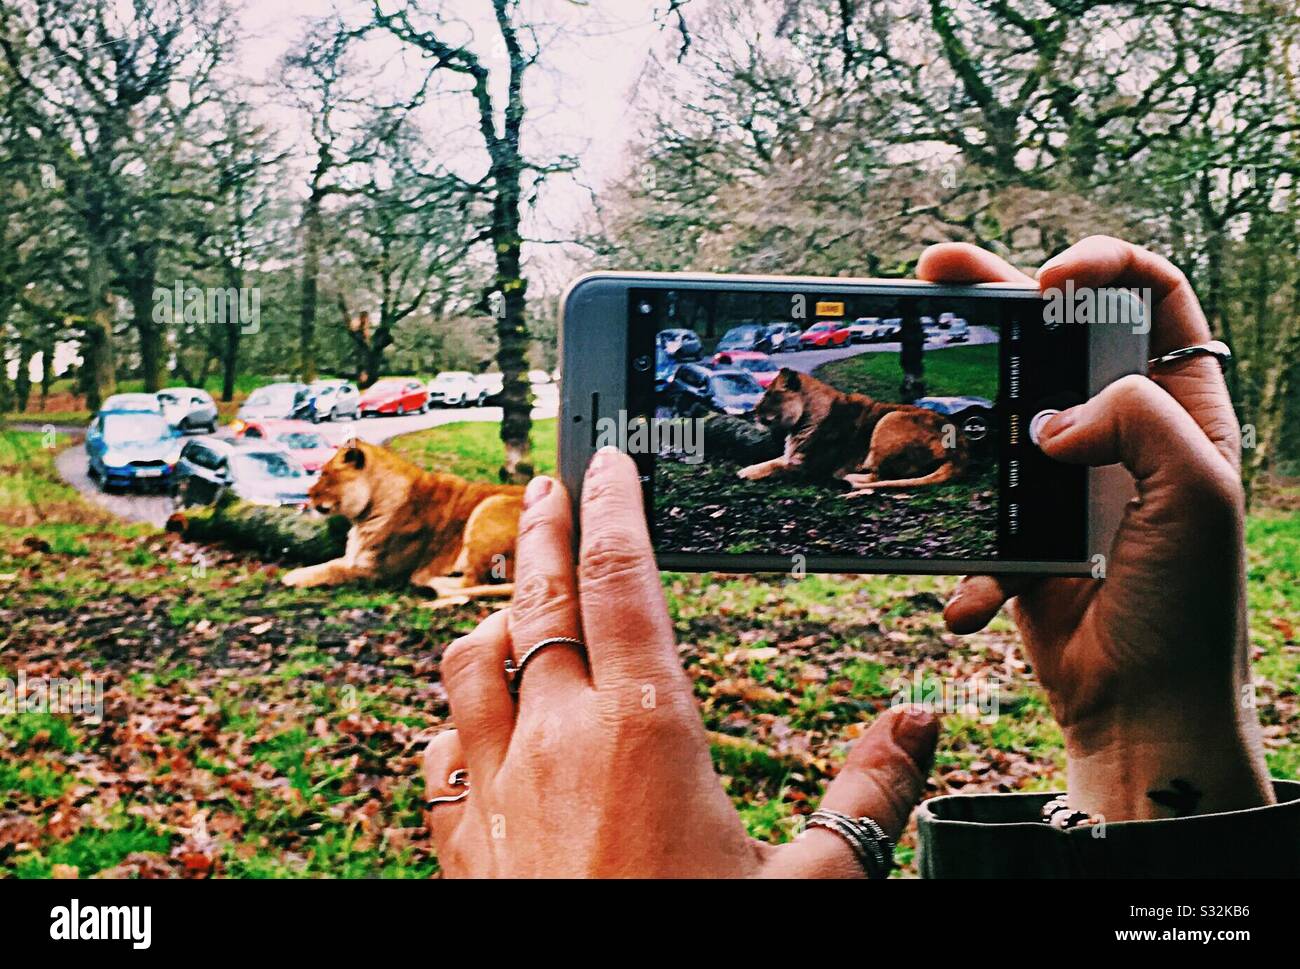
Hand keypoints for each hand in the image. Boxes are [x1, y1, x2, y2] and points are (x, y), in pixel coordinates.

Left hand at [423, 448, 938, 876]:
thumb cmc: (706, 957)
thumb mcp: (816, 884)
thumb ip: (869, 794)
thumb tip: (919, 724)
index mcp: (645, 728)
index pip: (620, 577)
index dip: (611, 506)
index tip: (605, 460)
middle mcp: (556, 741)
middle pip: (535, 597)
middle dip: (539, 528)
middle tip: (544, 484)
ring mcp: (496, 792)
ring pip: (470, 662)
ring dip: (490, 613)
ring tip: (509, 590)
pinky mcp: (463, 848)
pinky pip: (441, 751)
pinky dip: (457, 716)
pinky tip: (474, 721)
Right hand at [919, 236, 1272, 819]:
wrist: (1138, 708)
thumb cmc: (1187, 608)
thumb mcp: (1198, 496)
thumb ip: (1140, 421)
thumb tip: (1053, 420)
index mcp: (1181, 409)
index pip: (1153, 298)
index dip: (1104, 266)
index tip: (1050, 277)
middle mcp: (1121, 431)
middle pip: (1056, 335)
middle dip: (998, 297)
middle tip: (937, 270)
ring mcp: (1062, 478)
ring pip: (999, 409)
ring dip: (954, 404)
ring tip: (907, 386)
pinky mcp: (1017, 527)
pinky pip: (973, 508)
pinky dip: (966, 552)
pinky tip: (975, 599)